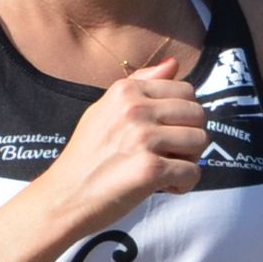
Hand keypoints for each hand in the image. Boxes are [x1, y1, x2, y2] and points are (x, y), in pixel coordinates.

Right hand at [29, 59, 207, 240]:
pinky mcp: (150, 169)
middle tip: (170, 155)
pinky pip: (192, 173)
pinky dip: (182, 185)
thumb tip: (174, 64)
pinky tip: (161, 187)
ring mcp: (143, 138)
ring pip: (200, 142)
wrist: (62, 197)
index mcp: (126, 91)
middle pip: (198, 115)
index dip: (184, 116)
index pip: (186, 90)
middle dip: (191, 137)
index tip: (166, 134)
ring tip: (165, 170)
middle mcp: (135, 109)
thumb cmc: (86, 156)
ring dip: (189, 160)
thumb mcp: (104, 110)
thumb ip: (140, 85)